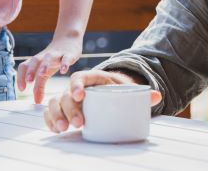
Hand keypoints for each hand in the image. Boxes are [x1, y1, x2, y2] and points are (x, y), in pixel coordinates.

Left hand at [17, 35, 83, 103]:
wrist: (68, 41)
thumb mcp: (46, 73)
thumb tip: (36, 101)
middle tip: (28, 81)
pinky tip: (64, 71)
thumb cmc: (54, 60)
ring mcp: (57, 54)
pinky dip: (64, 63)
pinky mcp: (68, 54)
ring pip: (48, 57)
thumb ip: (40, 87)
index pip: (24, 66)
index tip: (22, 89)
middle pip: (35, 61)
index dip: (20, 77)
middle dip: (31, 70)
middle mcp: (44, 57)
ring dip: (44, 65)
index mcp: (36, 62)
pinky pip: (66, 58)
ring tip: (42, 73)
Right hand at [44, 70, 161, 132]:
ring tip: (64, 128)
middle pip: (66, 94)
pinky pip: (51, 112)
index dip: (77, 85)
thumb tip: (157, 96)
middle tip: (79, 123)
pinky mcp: (64, 109)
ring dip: (56, 115)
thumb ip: (143, 93)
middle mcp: (78, 87)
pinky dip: (50, 120)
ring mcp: (68, 98)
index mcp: (93, 78)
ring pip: (55, 102)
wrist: (114, 93)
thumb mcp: (130, 89)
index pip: (80, 77)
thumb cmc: (119, 90)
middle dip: (69, 109)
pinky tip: (56, 129)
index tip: (80, 96)